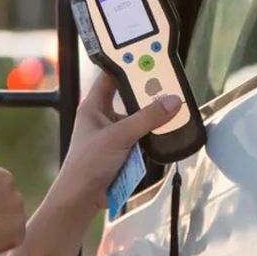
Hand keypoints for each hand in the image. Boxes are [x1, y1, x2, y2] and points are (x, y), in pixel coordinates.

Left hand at [53, 72, 181, 211]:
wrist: (82, 198)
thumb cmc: (88, 163)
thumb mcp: (119, 136)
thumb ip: (146, 119)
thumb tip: (172, 101)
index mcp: (93, 106)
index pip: (109, 77)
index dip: (125, 66)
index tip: (147, 56)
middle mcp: (103, 118)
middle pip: (129, 99)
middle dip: (147, 96)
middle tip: (170, 86)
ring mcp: (113, 135)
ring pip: (138, 121)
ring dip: (153, 120)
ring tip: (174, 109)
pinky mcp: (122, 152)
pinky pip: (142, 139)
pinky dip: (153, 138)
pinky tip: (168, 133)